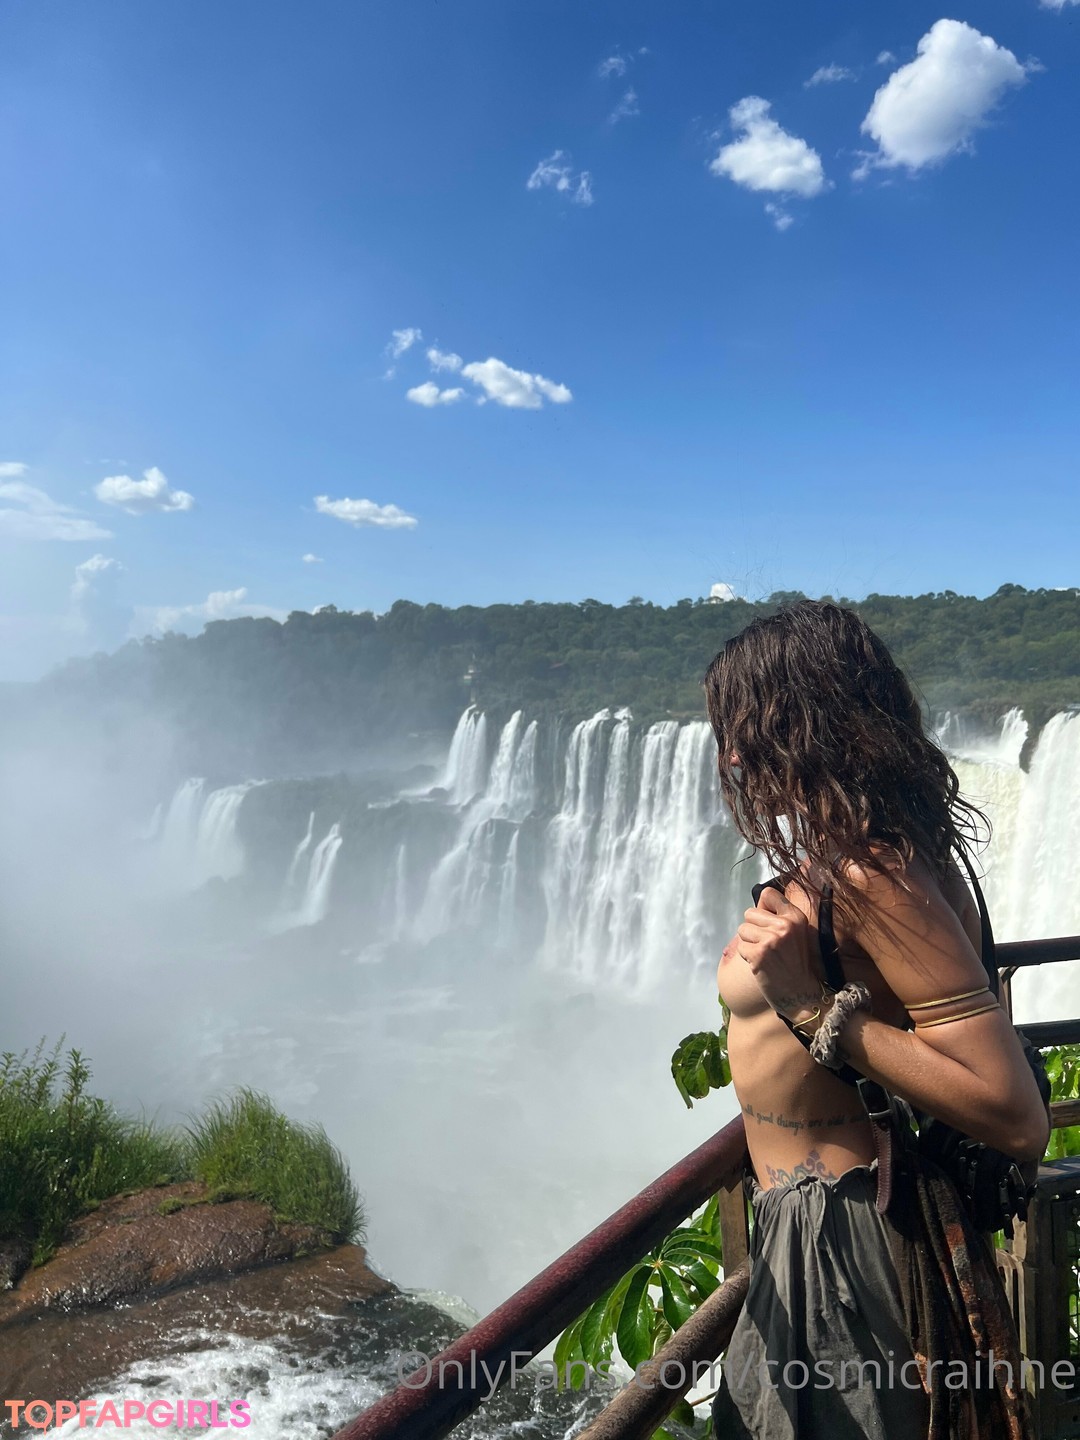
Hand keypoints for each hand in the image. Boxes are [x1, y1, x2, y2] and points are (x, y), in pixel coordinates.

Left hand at [737, 887, 822, 1022]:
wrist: (801, 994)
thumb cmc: (795, 963)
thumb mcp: (796, 933)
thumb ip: (778, 916)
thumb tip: (759, 899)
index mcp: (796, 916)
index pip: (768, 894)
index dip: (763, 908)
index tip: (768, 923)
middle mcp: (785, 925)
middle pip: (749, 913)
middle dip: (753, 929)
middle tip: (768, 945)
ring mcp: (771, 939)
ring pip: (742, 929)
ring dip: (749, 943)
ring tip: (765, 954)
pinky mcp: (759, 954)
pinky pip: (741, 947)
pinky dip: (747, 956)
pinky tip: (761, 964)